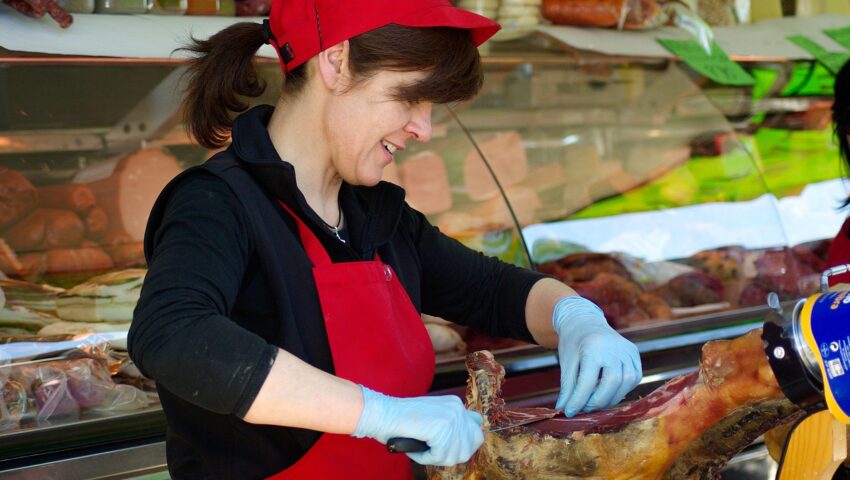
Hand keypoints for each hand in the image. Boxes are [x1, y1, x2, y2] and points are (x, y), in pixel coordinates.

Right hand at [352, 386, 483, 465]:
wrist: (382, 413)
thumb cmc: (401, 421)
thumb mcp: (432, 419)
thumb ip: (449, 426)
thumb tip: (466, 444)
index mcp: (456, 404)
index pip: (477, 428)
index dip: (465, 442)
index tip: (447, 445)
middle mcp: (458, 408)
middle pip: (474, 443)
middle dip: (454, 453)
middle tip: (434, 451)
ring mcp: (451, 417)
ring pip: (456, 454)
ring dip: (436, 457)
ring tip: (420, 447)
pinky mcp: (442, 428)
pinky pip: (440, 456)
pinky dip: (425, 457)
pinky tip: (415, 447)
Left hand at [552, 296, 641, 416]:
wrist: (584, 321)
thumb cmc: (573, 343)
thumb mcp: (566, 362)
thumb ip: (568, 387)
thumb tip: (564, 411)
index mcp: (593, 346)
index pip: (588, 381)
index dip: (578, 400)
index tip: (570, 412)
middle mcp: (614, 347)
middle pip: (611, 384)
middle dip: (597, 402)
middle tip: (584, 409)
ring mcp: (627, 350)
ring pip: (625, 383)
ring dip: (610, 398)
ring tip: (594, 401)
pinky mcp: (634, 354)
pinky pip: (633, 378)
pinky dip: (621, 389)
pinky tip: (607, 391)